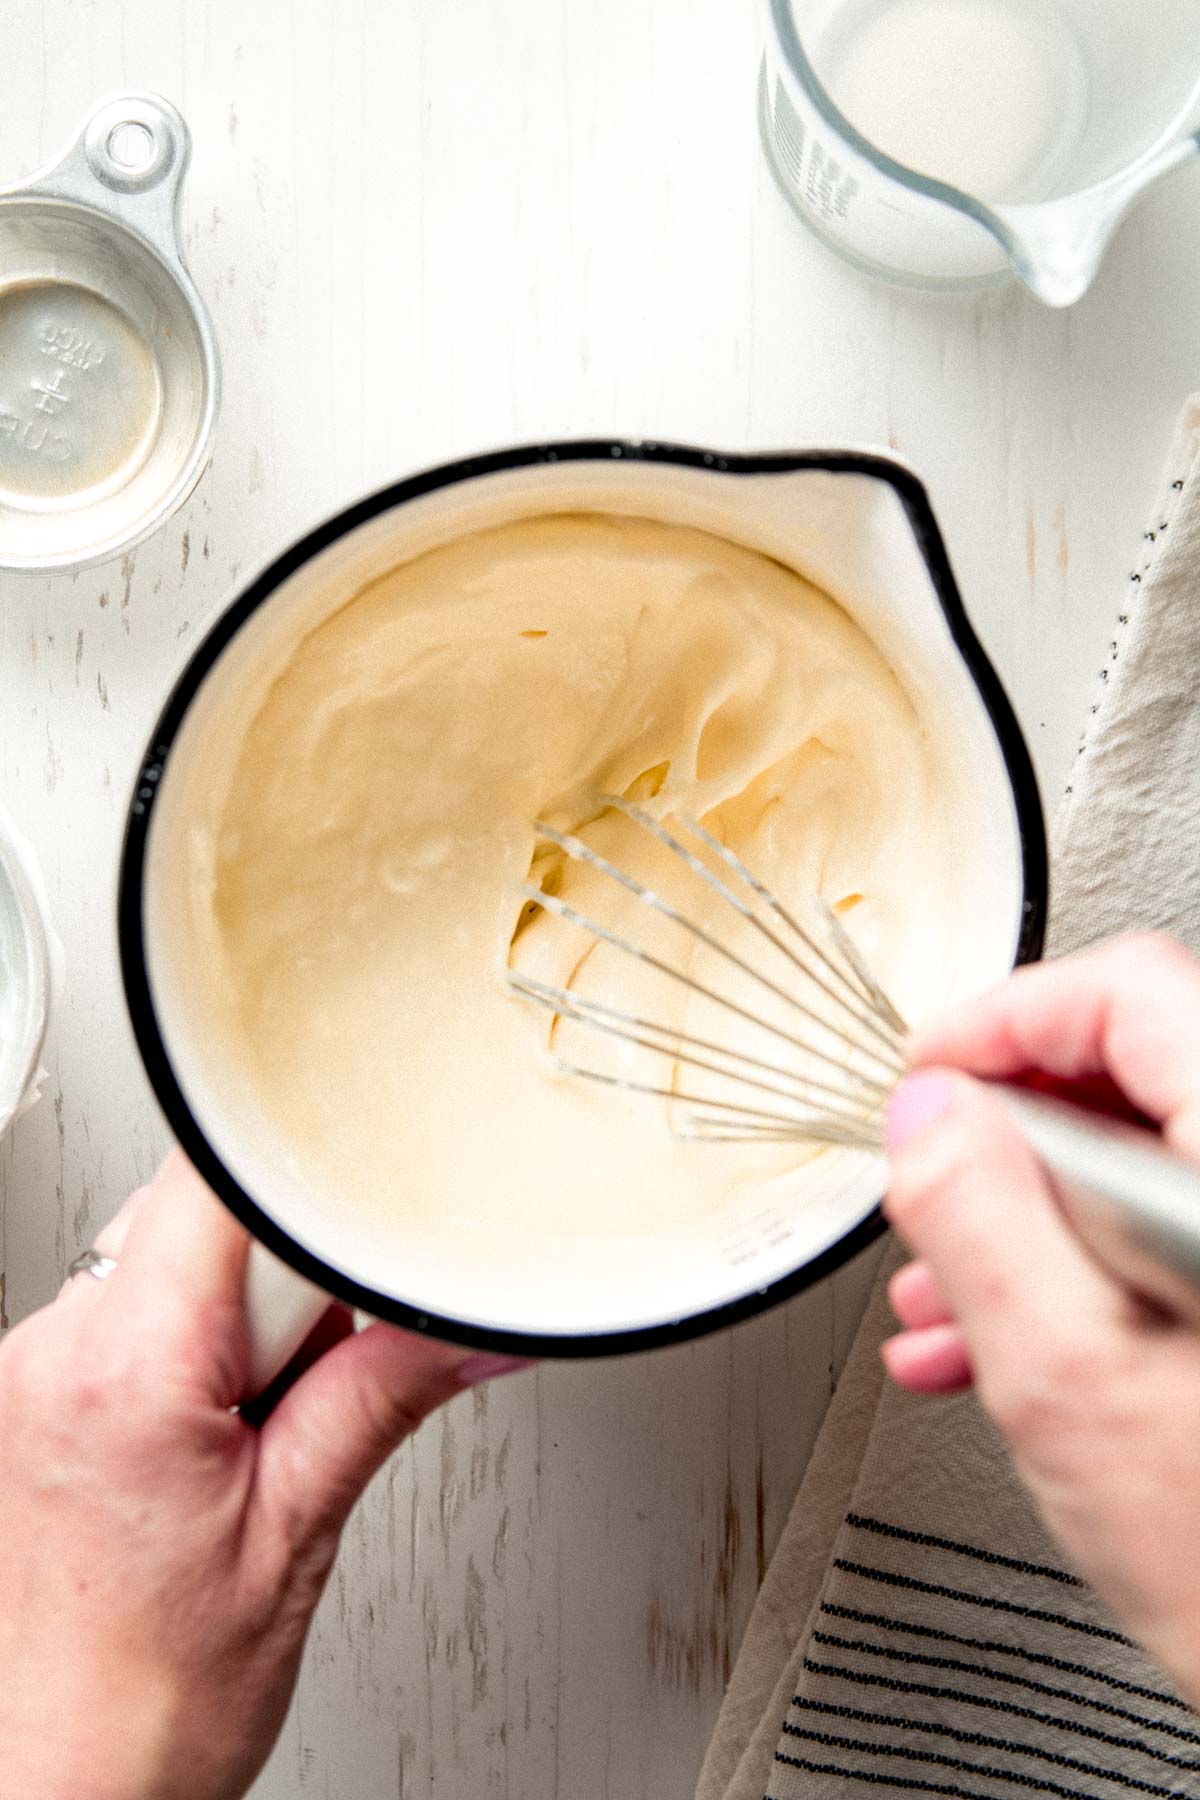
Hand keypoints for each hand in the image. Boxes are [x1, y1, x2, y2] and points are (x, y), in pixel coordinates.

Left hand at [0, 1152, 526, 1799]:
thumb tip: (473, 1330)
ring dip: (239, 1311)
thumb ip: (385, 1396)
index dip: (301, 1171)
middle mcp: (51, 1349)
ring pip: (172, 1254)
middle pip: (202, 1212)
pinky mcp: (31, 1389)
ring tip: (250, 1428)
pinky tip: (207, 1434)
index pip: (217, 1182)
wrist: (55, 1784)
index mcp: (120, 1372)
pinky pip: (133, 1306)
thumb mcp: (297, 1534)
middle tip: (309, 1377)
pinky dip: (192, 1343)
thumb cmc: (142, 1700)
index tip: (366, 1203)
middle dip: (285, 1271)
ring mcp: (29, 1367)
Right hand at [880, 933, 1199, 1708]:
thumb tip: (926, 1115)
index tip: (928, 1074)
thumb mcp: (1068, 1374)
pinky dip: (1079, 1270)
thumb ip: (979, 1213)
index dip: (1005, 1020)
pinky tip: (1000, 1341)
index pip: (1128, 996)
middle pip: (1130, 1076)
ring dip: (1025, 1214)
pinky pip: (1165, 1235)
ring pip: (1141, 1165)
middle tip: (926, 1183)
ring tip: (943, 1293)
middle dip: (1000, 1136)